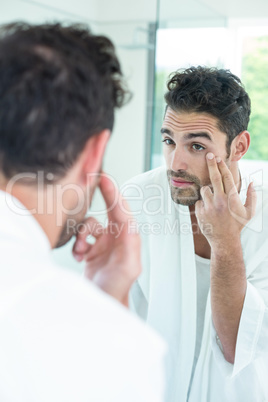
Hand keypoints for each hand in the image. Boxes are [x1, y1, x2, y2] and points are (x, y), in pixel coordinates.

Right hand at [72, 173, 140, 306]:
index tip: (105, 179)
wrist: (100, 304)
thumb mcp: (127, 269)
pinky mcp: (93, 249)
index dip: (113, 193)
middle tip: (93, 181)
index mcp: (128, 239)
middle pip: (111, 210)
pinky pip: (81, 237)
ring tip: (81, 251)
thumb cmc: (116, 289)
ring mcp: (105, 244)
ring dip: (81, 236)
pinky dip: (76, 244)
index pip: (122, 211)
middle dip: (104, 196)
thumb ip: (130, 246)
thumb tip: (131, 225)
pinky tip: (78, 256)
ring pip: (90, 224)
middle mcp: (118, 239)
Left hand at [195, 153, 256, 248]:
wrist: (224, 241)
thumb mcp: (249, 212)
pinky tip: (209, 212)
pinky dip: (202, 204)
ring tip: (214, 203)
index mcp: (232, 199)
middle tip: (208, 155)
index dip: (222, 166)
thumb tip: (252, 183)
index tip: (218, 158)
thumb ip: (251, 196)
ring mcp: (209, 207)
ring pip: (204, 190)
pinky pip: (199, 201)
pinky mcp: (200, 212)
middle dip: (211, 164)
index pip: (226, 178)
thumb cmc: (237, 225)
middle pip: (214, 178)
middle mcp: (220, 201)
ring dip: (208, 192)